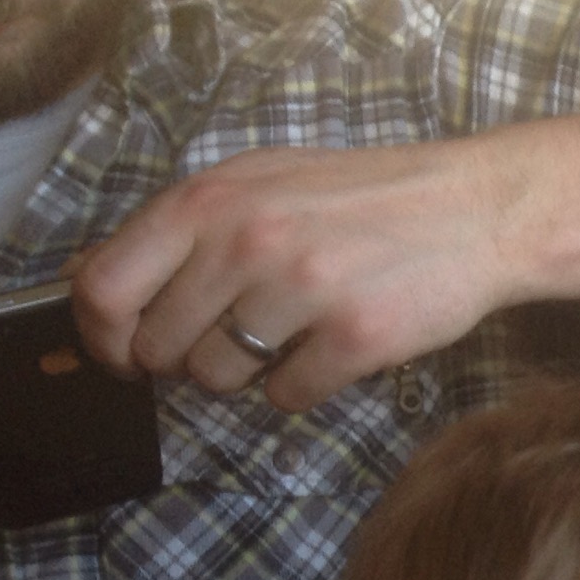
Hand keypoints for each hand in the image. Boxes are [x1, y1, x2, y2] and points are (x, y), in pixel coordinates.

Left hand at [69, 140, 512, 412]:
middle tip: (226, 346)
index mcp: (209, 200)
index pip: (104, 286)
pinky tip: (329, 352)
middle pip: (160, 345)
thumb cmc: (363, 198)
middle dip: (184, 360)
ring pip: (218, 377)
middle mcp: (246, 241)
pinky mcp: (356, 337)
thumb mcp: (259, 183)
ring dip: (244, 375)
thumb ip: (185, 226)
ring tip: (287, 341)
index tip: (127, 355)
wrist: (476, 210)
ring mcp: (303, 290)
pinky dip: (300, 387)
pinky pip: (286, 396)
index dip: (104, 336)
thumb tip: (103, 286)